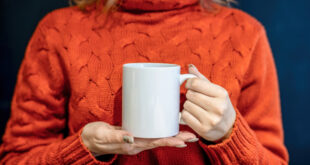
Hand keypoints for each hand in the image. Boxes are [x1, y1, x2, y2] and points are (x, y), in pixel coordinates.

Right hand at [81, 121, 197, 155]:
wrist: (89, 139)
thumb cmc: (95, 137)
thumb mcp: (103, 135)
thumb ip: (116, 136)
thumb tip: (131, 137)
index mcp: (133, 145)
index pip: (155, 143)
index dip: (170, 141)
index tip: (184, 140)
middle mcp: (138, 143)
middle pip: (161, 141)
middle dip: (177, 139)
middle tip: (193, 136)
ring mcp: (137, 139)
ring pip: (159, 138)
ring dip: (173, 136)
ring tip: (187, 133)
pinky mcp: (135, 133)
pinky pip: (152, 134)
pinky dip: (162, 131)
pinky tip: (169, 127)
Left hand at [181, 64, 235, 141]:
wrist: (229, 128)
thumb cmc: (219, 105)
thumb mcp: (215, 91)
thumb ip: (201, 79)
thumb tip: (190, 67)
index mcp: (221, 94)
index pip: (195, 83)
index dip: (189, 83)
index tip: (190, 86)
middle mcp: (218, 107)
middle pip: (190, 95)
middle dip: (189, 95)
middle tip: (195, 99)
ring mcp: (211, 120)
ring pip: (186, 105)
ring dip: (188, 105)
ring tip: (196, 108)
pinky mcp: (203, 130)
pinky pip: (184, 116)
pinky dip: (186, 115)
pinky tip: (193, 115)